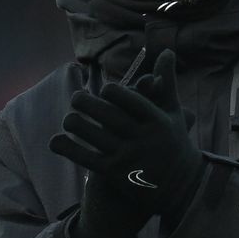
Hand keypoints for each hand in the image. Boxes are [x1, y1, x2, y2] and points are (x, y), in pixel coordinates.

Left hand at [50, 50, 202, 216]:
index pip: (129, 99)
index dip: (112, 91)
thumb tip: (166, 50)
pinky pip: (85, 157)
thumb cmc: (174, 143)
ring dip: (74, 124)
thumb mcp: (174, 114)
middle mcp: (143, 138)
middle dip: (86, 103)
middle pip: (106, 114)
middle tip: (76, 98)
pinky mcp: (114, 174)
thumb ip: (167, 82)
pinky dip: (67, 148)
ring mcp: (127, 156)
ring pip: (91, 134)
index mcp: (157, 120)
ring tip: (68, 119)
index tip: (104, 88)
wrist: (182, 187)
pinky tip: (57, 141)